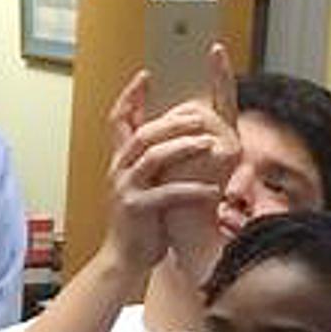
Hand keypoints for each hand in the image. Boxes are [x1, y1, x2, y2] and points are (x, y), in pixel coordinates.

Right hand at [103, 80, 235, 276]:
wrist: (127, 256)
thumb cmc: (143, 218)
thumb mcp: (147, 182)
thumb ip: (156, 159)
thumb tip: (179, 134)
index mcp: (122, 159)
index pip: (118, 119)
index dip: (130, 96)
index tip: (145, 75)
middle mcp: (119, 169)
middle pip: (142, 133)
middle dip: (172, 120)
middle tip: (200, 114)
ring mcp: (125, 189)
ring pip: (152, 157)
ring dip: (183, 147)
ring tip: (210, 144)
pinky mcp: (136, 209)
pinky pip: (166, 193)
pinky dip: (191, 190)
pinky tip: (212, 191)